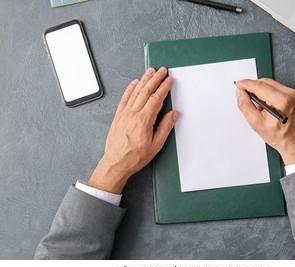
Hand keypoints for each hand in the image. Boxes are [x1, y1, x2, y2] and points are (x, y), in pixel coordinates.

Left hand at [88, 67, 178, 193]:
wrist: (116, 163)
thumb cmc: (135, 157)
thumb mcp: (156, 145)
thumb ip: (166, 127)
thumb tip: (174, 114)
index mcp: (144, 120)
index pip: (156, 98)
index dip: (164, 88)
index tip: (169, 81)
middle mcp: (133, 113)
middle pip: (146, 91)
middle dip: (155, 79)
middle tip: (162, 71)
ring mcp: (124, 113)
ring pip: (135, 91)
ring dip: (144, 79)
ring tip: (150, 71)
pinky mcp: (118, 116)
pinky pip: (125, 98)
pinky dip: (130, 88)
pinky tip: (134, 83)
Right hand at [235, 78, 294, 164]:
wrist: (294, 143)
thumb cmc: (279, 136)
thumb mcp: (256, 123)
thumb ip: (245, 106)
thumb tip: (240, 94)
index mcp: (281, 101)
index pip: (259, 86)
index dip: (246, 84)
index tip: (238, 85)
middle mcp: (290, 95)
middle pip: (265, 82)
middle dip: (253, 87)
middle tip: (245, 97)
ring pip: (271, 84)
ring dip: (261, 91)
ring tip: (259, 106)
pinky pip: (278, 89)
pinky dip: (269, 94)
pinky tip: (267, 105)